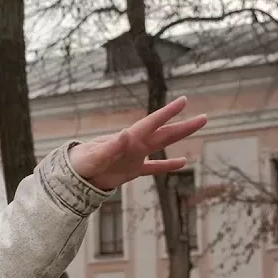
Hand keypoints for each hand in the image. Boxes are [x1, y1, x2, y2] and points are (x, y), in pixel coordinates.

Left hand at [68, 96, 207, 190]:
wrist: (73, 176)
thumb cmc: (82, 162)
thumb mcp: (96, 155)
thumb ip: (111, 146)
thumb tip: (126, 135)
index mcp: (128, 138)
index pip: (152, 122)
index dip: (168, 112)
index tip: (183, 101)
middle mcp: (135, 144)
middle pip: (164, 133)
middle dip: (183, 126)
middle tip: (204, 117)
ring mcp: (135, 156)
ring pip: (162, 146)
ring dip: (178, 138)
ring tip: (196, 129)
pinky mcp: (132, 170)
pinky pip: (154, 168)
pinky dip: (167, 166)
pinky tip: (183, 162)